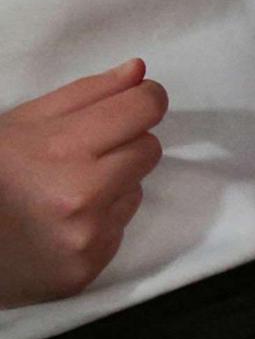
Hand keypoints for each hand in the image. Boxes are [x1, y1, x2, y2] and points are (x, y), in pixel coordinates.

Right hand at [0, 61, 167, 306]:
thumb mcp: (21, 123)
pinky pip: (121, 225)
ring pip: (138, 186)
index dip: (142, 100)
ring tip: (63, 188)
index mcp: (59, 148)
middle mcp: (79, 195)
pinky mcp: (91, 266)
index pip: (144, 109)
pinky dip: (101, 217)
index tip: (133, 102)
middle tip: (80, 152)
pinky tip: (63, 219)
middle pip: (149, 147)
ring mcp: (87, 236)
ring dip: (114, 182)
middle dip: (123, 143)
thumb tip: (139, 71)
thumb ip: (86, 94)